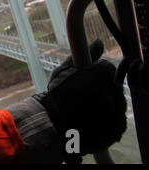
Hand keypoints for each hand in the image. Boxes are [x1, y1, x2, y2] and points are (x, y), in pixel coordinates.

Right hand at [33, 40, 126, 160]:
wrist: (52, 125)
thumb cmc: (56, 96)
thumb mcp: (65, 70)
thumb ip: (84, 54)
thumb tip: (99, 41)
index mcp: (104, 73)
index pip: (106, 69)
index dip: (93, 75)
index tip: (82, 82)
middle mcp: (115, 91)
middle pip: (111, 87)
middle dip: (100, 90)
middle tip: (80, 97)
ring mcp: (117, 112)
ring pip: (114, 104)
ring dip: (102, 106)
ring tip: (82, 111)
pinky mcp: (117, 128)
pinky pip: (114, 122)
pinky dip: (104, 122)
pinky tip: (88, 122)